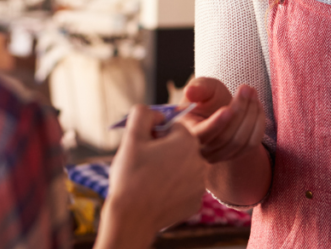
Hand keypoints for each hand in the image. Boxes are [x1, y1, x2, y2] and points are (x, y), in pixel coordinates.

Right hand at [98, 105, 205, 248]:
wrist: (131, 218)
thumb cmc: (130, 176)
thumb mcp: (132, 136)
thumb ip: (142, 114)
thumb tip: (155, 113)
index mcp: (188, 141)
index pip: (172, 128)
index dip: (154, 136)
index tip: (144, 149)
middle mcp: (200, 161)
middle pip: (179, 147)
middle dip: (163, 152)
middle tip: (144, 165)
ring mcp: (200, 184)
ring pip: (182, 167)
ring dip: (168, 170)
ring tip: (149, 180)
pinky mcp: (195, 203)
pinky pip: (183, 188)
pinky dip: (172, 189)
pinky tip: (157, 194)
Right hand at [182, 77, 264, 163]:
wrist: (219, 109)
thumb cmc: (207, 98)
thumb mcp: (202, 88)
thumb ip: (198, 88)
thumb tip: (189, 92)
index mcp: (186, 132)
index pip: (201, 135)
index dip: (216, 124)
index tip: (228, 109)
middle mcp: (201, 150)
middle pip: (225, 137)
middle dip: (239, 110)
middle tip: (246, 88)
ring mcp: (218, 156)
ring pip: (240, 141)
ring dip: (251, 114)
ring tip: (252, 92)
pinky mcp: (236, 155)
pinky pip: (251, 144)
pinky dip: (258, 124)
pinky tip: (257, 106)